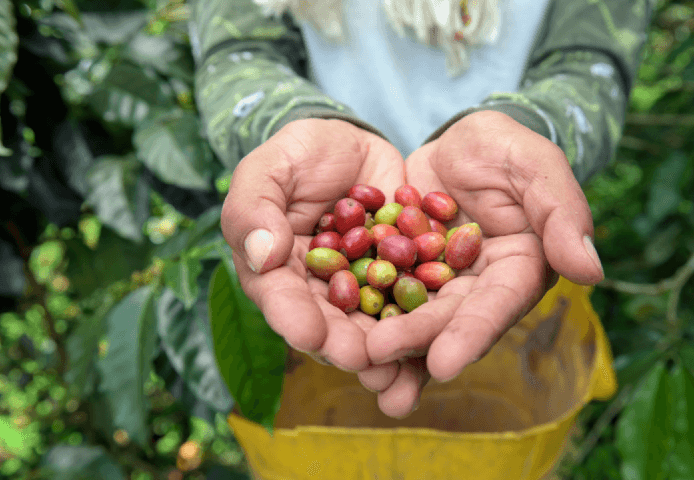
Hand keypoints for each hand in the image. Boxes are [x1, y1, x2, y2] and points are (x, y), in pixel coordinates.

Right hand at [220, 118, 404, 370]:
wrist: (353, 145)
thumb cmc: (299, 155)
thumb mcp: (269, 169)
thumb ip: (254, 209)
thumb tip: (263, 256)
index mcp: (278, 272)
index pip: (282, 300)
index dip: (294, 319)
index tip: (310, 335)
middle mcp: (320, 291)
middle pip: (330, 324)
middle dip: (345, 344)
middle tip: (362, 359)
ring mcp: (363, 287)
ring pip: (373, 324)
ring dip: (386, 350)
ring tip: (399, 371)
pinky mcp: (401, 277)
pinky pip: (414, 298)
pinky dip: (424, 320)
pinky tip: (439, 336)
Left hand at [362, 111, 604, 416]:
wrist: (459, 139)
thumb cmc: (505, 146)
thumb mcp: (536, 164)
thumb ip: (563, 212)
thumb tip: (591, 271)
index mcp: (520, 269)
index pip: (498, 305)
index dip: (472, 334)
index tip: (443, 362)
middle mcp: (479, 287)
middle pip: (448, 318)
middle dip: (415, 341)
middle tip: (378, 356)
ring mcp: (439, 284)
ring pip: (413, 317)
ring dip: (387, 346)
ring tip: (355, 366)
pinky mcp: (403, 272)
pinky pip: (381, 295)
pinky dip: (361, 314)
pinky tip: (334, 337)